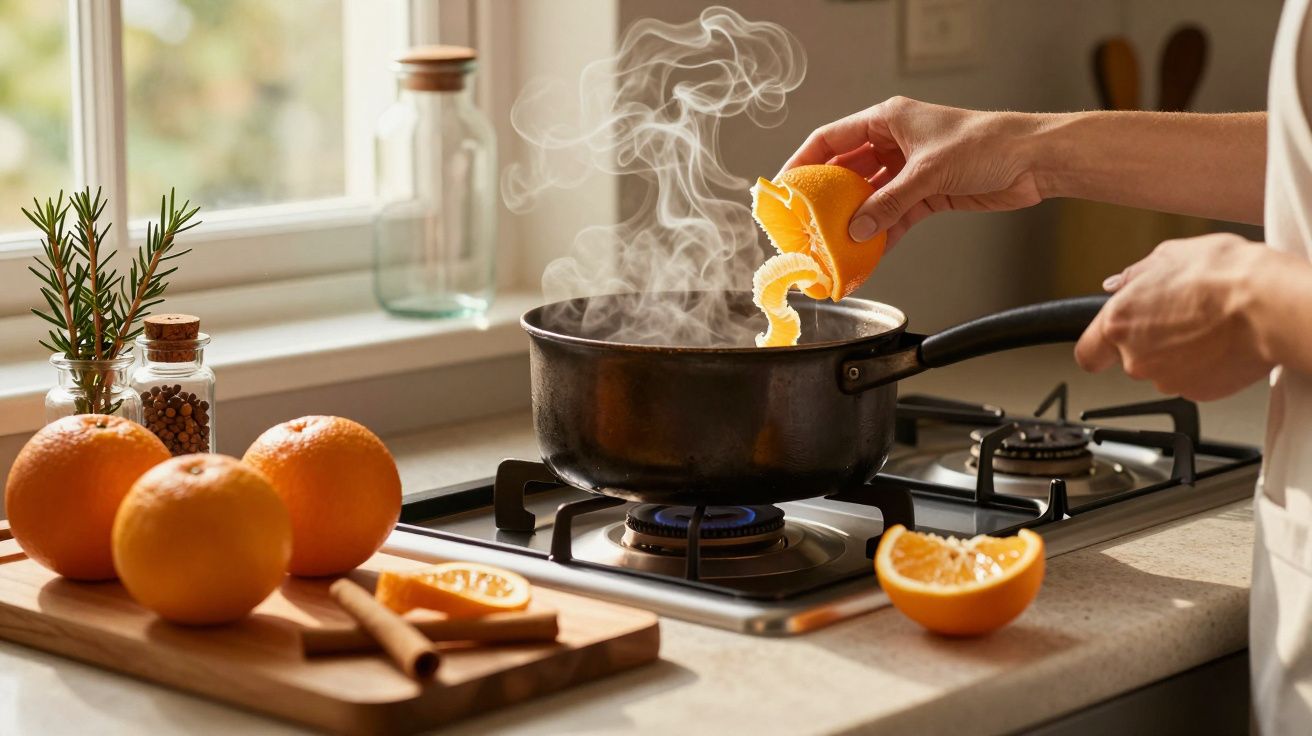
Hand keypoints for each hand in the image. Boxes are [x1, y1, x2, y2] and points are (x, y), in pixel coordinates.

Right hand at [781, 97, 1044, 247]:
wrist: (1033, 161)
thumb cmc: (988, 143)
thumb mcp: (929, 172)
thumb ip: (889, 202)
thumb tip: (856, 229)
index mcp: (888, 120)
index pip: (832, 138)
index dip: (804, 161)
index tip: (785, 186)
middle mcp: (894, 142)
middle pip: (848, 171)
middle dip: (828, 198)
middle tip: (807, 223)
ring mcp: (909, 169)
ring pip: (870, 197)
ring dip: (855, 221)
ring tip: (834, 244)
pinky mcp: (927, 193)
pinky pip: (894, 215)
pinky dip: (882, 233)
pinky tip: (868, 253)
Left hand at [1074, 233, 1273, 400]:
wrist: (1268, 305)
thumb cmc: (1223, 276)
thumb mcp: (1170, 256)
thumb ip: (1135, 276)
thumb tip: (1117, 284)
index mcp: (1119, 323)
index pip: (1087, 353)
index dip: (1097, 348)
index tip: (1105, 345)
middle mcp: (1136, 358)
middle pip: (1131, 357)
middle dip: (1149, 341)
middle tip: (1179, 316)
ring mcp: (1167, 379)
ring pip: (1163, 369)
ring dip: (1177, 352)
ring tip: (1205, 324)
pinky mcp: (1198, 393)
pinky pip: (1192, 379)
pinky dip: (1203, 365)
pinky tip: (1219, 341)